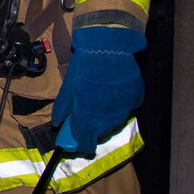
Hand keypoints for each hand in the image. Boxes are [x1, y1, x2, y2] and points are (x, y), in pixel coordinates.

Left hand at [51, 26, 145, 154]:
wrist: (107, 48)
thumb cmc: (84, 68)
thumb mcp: (68, 89)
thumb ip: (63, 109)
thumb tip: (58, 123)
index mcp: (89, 115)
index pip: (86, 140)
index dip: (81, 144)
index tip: (77, 145)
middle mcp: (108, 116)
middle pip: (100, 132)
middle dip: (91, 130)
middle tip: (84, 122)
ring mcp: (124, 107)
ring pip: (114, 122)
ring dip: (104, 119)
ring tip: (96, 106)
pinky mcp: (135, 98)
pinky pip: (125, 108)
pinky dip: (117, 106)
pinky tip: (110, 96)